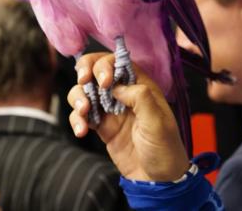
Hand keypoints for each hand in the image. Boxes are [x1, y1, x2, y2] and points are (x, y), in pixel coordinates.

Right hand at [68, 53, 189, 181]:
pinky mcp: (101, 126)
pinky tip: (81, 131)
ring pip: (85, 91)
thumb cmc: (165, 148)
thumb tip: (117, 86)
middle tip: (83, 83)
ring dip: (78, 98)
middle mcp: (124, 93)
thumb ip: (140, 98)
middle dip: (86, 72)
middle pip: (97, 70)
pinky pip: (82, 115)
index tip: (103, 81)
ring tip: (83, 113)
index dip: (106, 64)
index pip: (119, 62)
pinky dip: (77, 120)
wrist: (157, 180)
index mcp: (141, 86)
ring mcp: (110, 109)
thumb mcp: (158, 121)